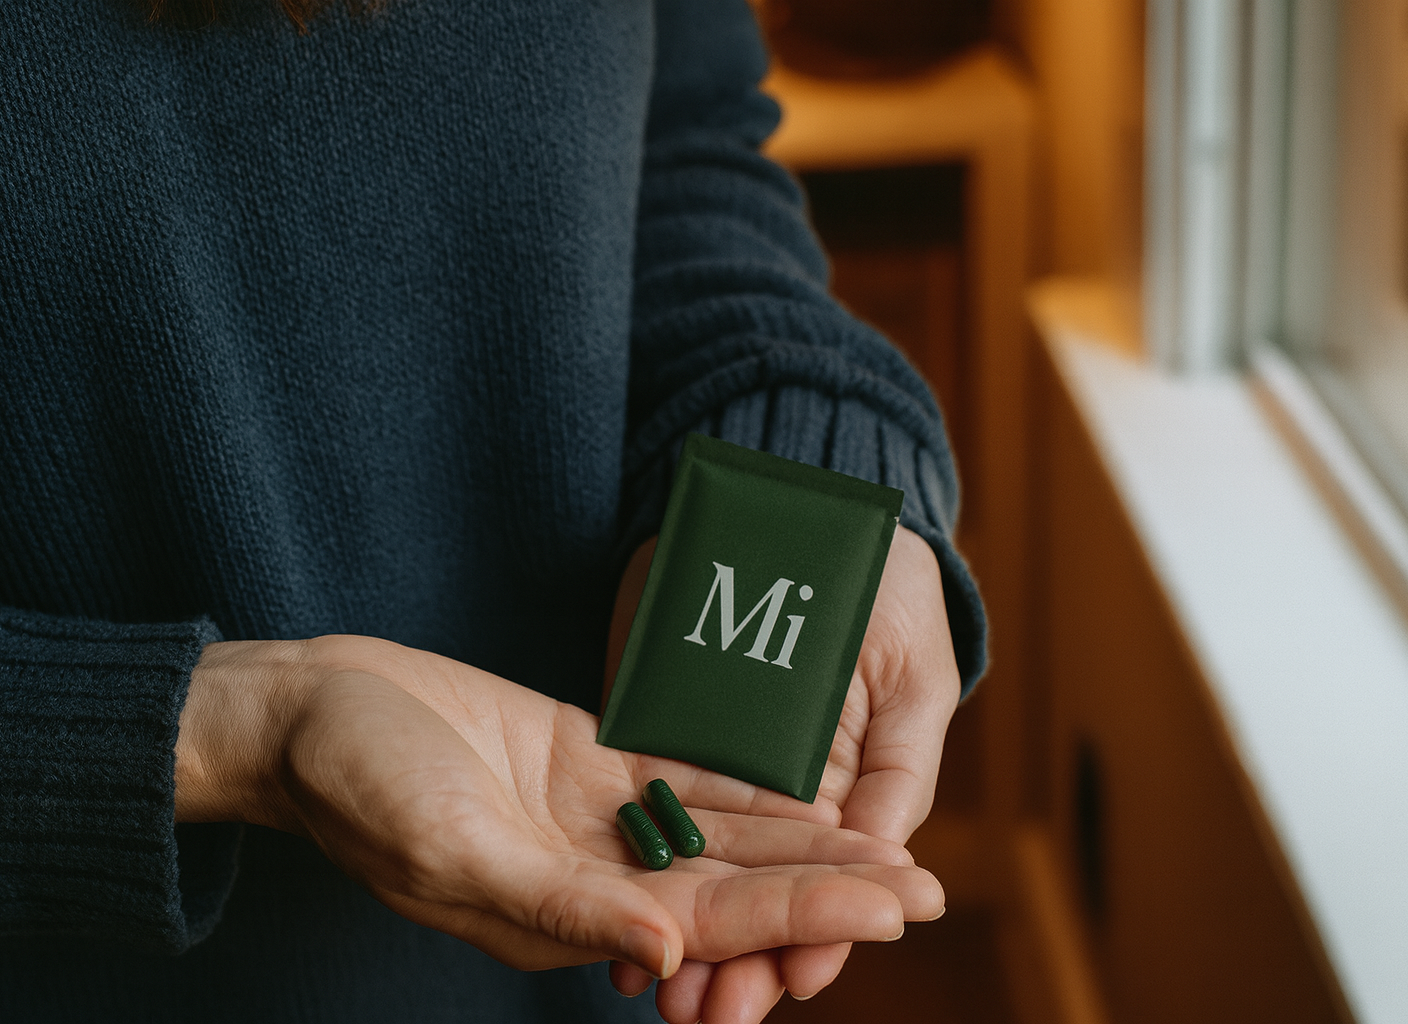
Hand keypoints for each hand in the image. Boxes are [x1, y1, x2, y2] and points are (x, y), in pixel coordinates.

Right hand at [173, 633, 944, 985]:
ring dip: (799, 841)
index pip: (712, 923)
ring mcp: (584, 819)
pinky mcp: (576, 760)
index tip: (892, 905)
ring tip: (884, 844)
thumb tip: (665, 948)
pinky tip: (796, 786)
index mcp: (564, 915)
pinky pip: (675, 781)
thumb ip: (561, 903)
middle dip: (828, 888)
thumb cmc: (358, 785)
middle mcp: (588, 876)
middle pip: (732, 886)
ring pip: (716, 837)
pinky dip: (738, 786)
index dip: (805, 914)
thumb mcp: (454, 846)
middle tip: (928, 889)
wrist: (307, 712)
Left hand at [607, 526, 961, 1021]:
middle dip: (731, 956)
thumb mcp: (915, 677)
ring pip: (685, 862)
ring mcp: (702, 759)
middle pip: (745, 887)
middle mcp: (765, 789)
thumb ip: (900, 771)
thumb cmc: (888, 587)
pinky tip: (604, 906)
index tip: (794, 982)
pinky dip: (622, 854)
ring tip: (652, 986)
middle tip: (711, 1014)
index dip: (808, 935)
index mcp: (835, 788)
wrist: (804, 496)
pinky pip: (636, 798)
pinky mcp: (645, 722)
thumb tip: (888, 867)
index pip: (819, 883)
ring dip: (671, 926)